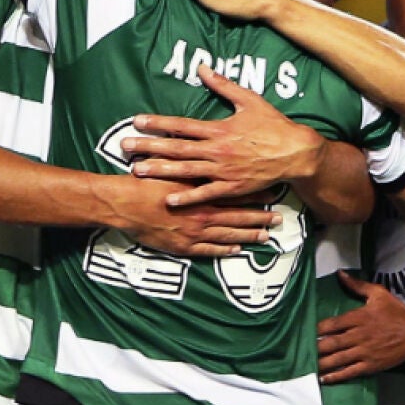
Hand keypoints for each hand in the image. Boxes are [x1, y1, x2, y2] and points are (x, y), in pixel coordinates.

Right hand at [105, 174, 284, 257]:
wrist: (125, 204)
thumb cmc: (146, 183)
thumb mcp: (173, 167)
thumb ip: (192, 164)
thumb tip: (206, 153)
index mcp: (202, 192)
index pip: (235, 192)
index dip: (256, 193)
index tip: (273, 193)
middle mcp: (204, 213)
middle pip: (239, 216)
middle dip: (261, 218)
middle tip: (279, 219)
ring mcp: (195, 232)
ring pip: (229, 234)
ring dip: (249, 235)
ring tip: (266, 236)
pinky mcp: (184, 246)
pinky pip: (209, 250)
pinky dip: (225, 250)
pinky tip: (237, 250)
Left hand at [121, 68, 326, 205]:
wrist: (296, 153)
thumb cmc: (274, 126)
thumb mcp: (250, 100)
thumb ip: (223, 86)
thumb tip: (202, 68)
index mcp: (219, 129)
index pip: (182, 124)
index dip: (158, 122)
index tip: (137, 121)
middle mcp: (217, 150)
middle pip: (176, 148)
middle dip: (149, 146)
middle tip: (125, 146)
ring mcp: (223, 171)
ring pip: (186, 171)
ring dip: (160, 170)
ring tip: (138, 170)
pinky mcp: (232, 187)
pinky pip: (206, 193)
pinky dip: (187, 197)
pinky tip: (169, 199)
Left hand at [317, 272, 404, 382]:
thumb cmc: (397, 312)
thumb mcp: (378, 294)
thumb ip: (357, 285)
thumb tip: (340, 274)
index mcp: (359, 317)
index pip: (332, 324)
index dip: (317, 330)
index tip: (306, 332)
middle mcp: (359, 335)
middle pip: (331, 343)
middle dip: (315, 348)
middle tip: (302, 351)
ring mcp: (364, 352)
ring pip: (337, 359)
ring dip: (321, 363)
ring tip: (308, 366)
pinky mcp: (370, 365)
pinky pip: (349, 372)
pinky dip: (335, 376)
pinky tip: (324, 378)